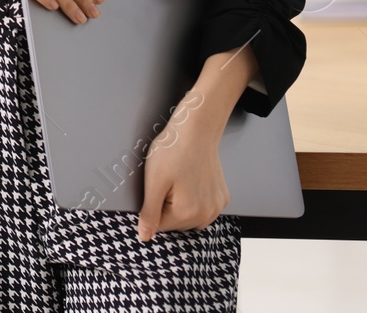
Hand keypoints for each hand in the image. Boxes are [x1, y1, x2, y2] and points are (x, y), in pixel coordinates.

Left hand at [136, 95, 228, 239]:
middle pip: (176, 224)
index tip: (156, 187)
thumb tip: (145, 237)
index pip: (160, 225)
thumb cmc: (173, 150)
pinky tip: (189, 182)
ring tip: (177, 181)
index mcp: (189, 212)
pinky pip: (203, 210)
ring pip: (190, 219)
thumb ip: (150, 213)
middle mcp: (207, 214)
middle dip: (166, 207)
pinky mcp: (222, 197)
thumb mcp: (154, 181)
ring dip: (180, 207)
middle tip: (166, 182)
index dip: (152, 206)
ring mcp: (217, 206)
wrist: (197, 129)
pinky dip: (194, 202)